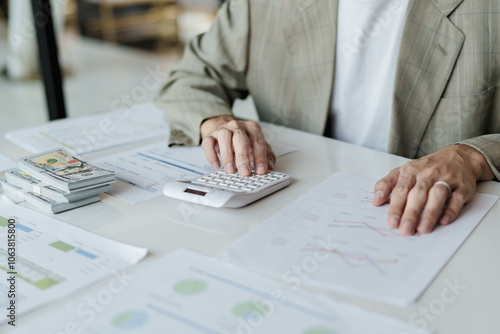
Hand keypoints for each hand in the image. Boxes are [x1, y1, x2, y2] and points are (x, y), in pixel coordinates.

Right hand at [200, 115, 275, 175]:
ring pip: (224, 137)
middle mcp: (237, 126)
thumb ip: (266, 154)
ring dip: (227, 155)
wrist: (223, 127)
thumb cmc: (242, 139)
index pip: (258, 142)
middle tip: (245, 172)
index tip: (261, 170)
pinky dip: (212, 155)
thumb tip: (270, 166)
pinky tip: (217, 166)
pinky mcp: (210, 135)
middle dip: (243, 156)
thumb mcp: (256, 145)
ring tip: (230, 170)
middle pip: (240, 138)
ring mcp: (223, 129)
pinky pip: (208, 143)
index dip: (260, 157)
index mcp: (252, 128)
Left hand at [372, 145, 494, 234]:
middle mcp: (427, 174)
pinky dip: (451, 210)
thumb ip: (386, 184)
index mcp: (410, 171)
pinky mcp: (462, 186)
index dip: (395, 207)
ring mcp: (446, 179)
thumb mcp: (403, 171)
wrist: (458, 157)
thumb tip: (375, 201)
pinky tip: (443, 221)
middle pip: (417, 194)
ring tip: (423, 229)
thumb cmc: (426, 168)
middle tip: (405, 229)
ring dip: (430, 213)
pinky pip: (457, 198)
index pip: (400, 190)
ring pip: (437, 195)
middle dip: (410, 213)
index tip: (391, 222)